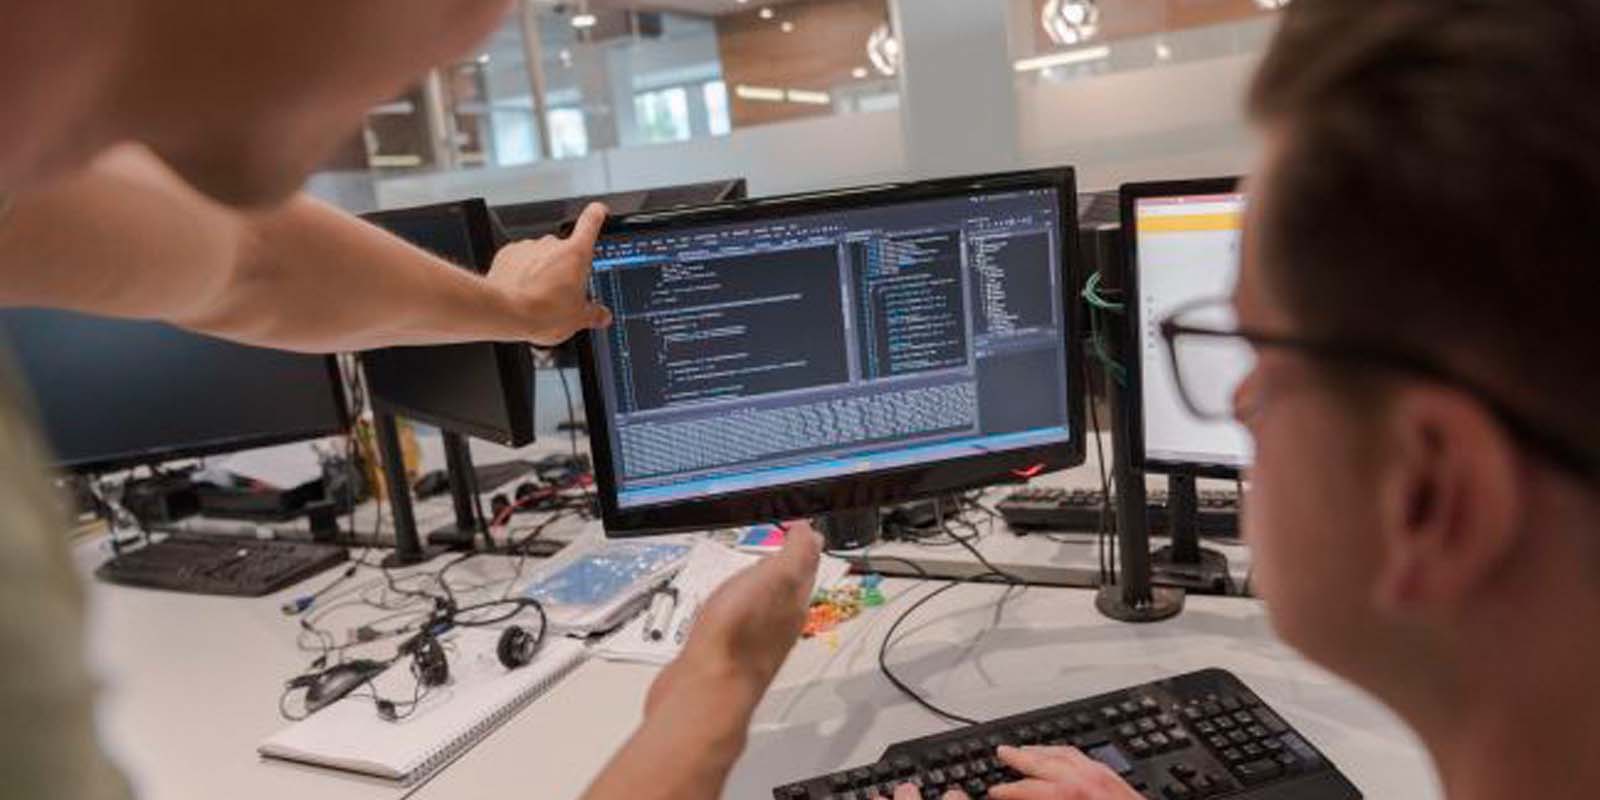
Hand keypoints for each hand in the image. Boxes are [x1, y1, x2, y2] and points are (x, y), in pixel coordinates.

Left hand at [485, 201, 612, 345]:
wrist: (504, 312)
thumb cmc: (541, 311)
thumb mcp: (578, 319)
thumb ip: (594, 314)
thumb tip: (601, 315)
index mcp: (575, 254)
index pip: (591, 222)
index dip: (597, 214)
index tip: (599, 211)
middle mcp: (551, 244)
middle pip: (564, 250)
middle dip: (564, 268)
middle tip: (561, 293)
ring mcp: (528, 247)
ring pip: (540, 257)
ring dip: (542, 271)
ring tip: (538, 297)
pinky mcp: (507, 254)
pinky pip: (519, 261)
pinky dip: (521, 273)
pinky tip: (521, 292)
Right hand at [643, 523, 822, 718]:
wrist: (705, 691)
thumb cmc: (738, 634)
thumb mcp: (774, 578)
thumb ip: (796, 555)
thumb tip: (811, 532)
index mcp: (794, 603)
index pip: (806, 567)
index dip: (802, 543)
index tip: (797, 525)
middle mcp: (779, 623)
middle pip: (788, 588)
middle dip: (786, 564)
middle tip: (783, 543)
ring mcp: (753, 641)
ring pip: (763, 605)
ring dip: (761, 585)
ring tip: (755, 569)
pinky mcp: (725, 653)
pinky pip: (737, 622)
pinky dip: (736, 607)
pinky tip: (726, 605)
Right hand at [892, 746, 1141, 799]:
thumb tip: (1020, 797)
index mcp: (1071, 794)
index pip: (1029, 788)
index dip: (1007, 790)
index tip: (993, 792)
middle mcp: (1086, 779)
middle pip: (1045, 761)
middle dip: (1020, 756)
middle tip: (1001, 751)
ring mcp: (1103, 775)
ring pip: (1065, 754)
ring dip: (1041, 750)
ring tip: (1025, 749)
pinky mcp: (1115, 777)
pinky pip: (1083, 755)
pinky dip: (1064, 752)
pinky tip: (1061, 755)